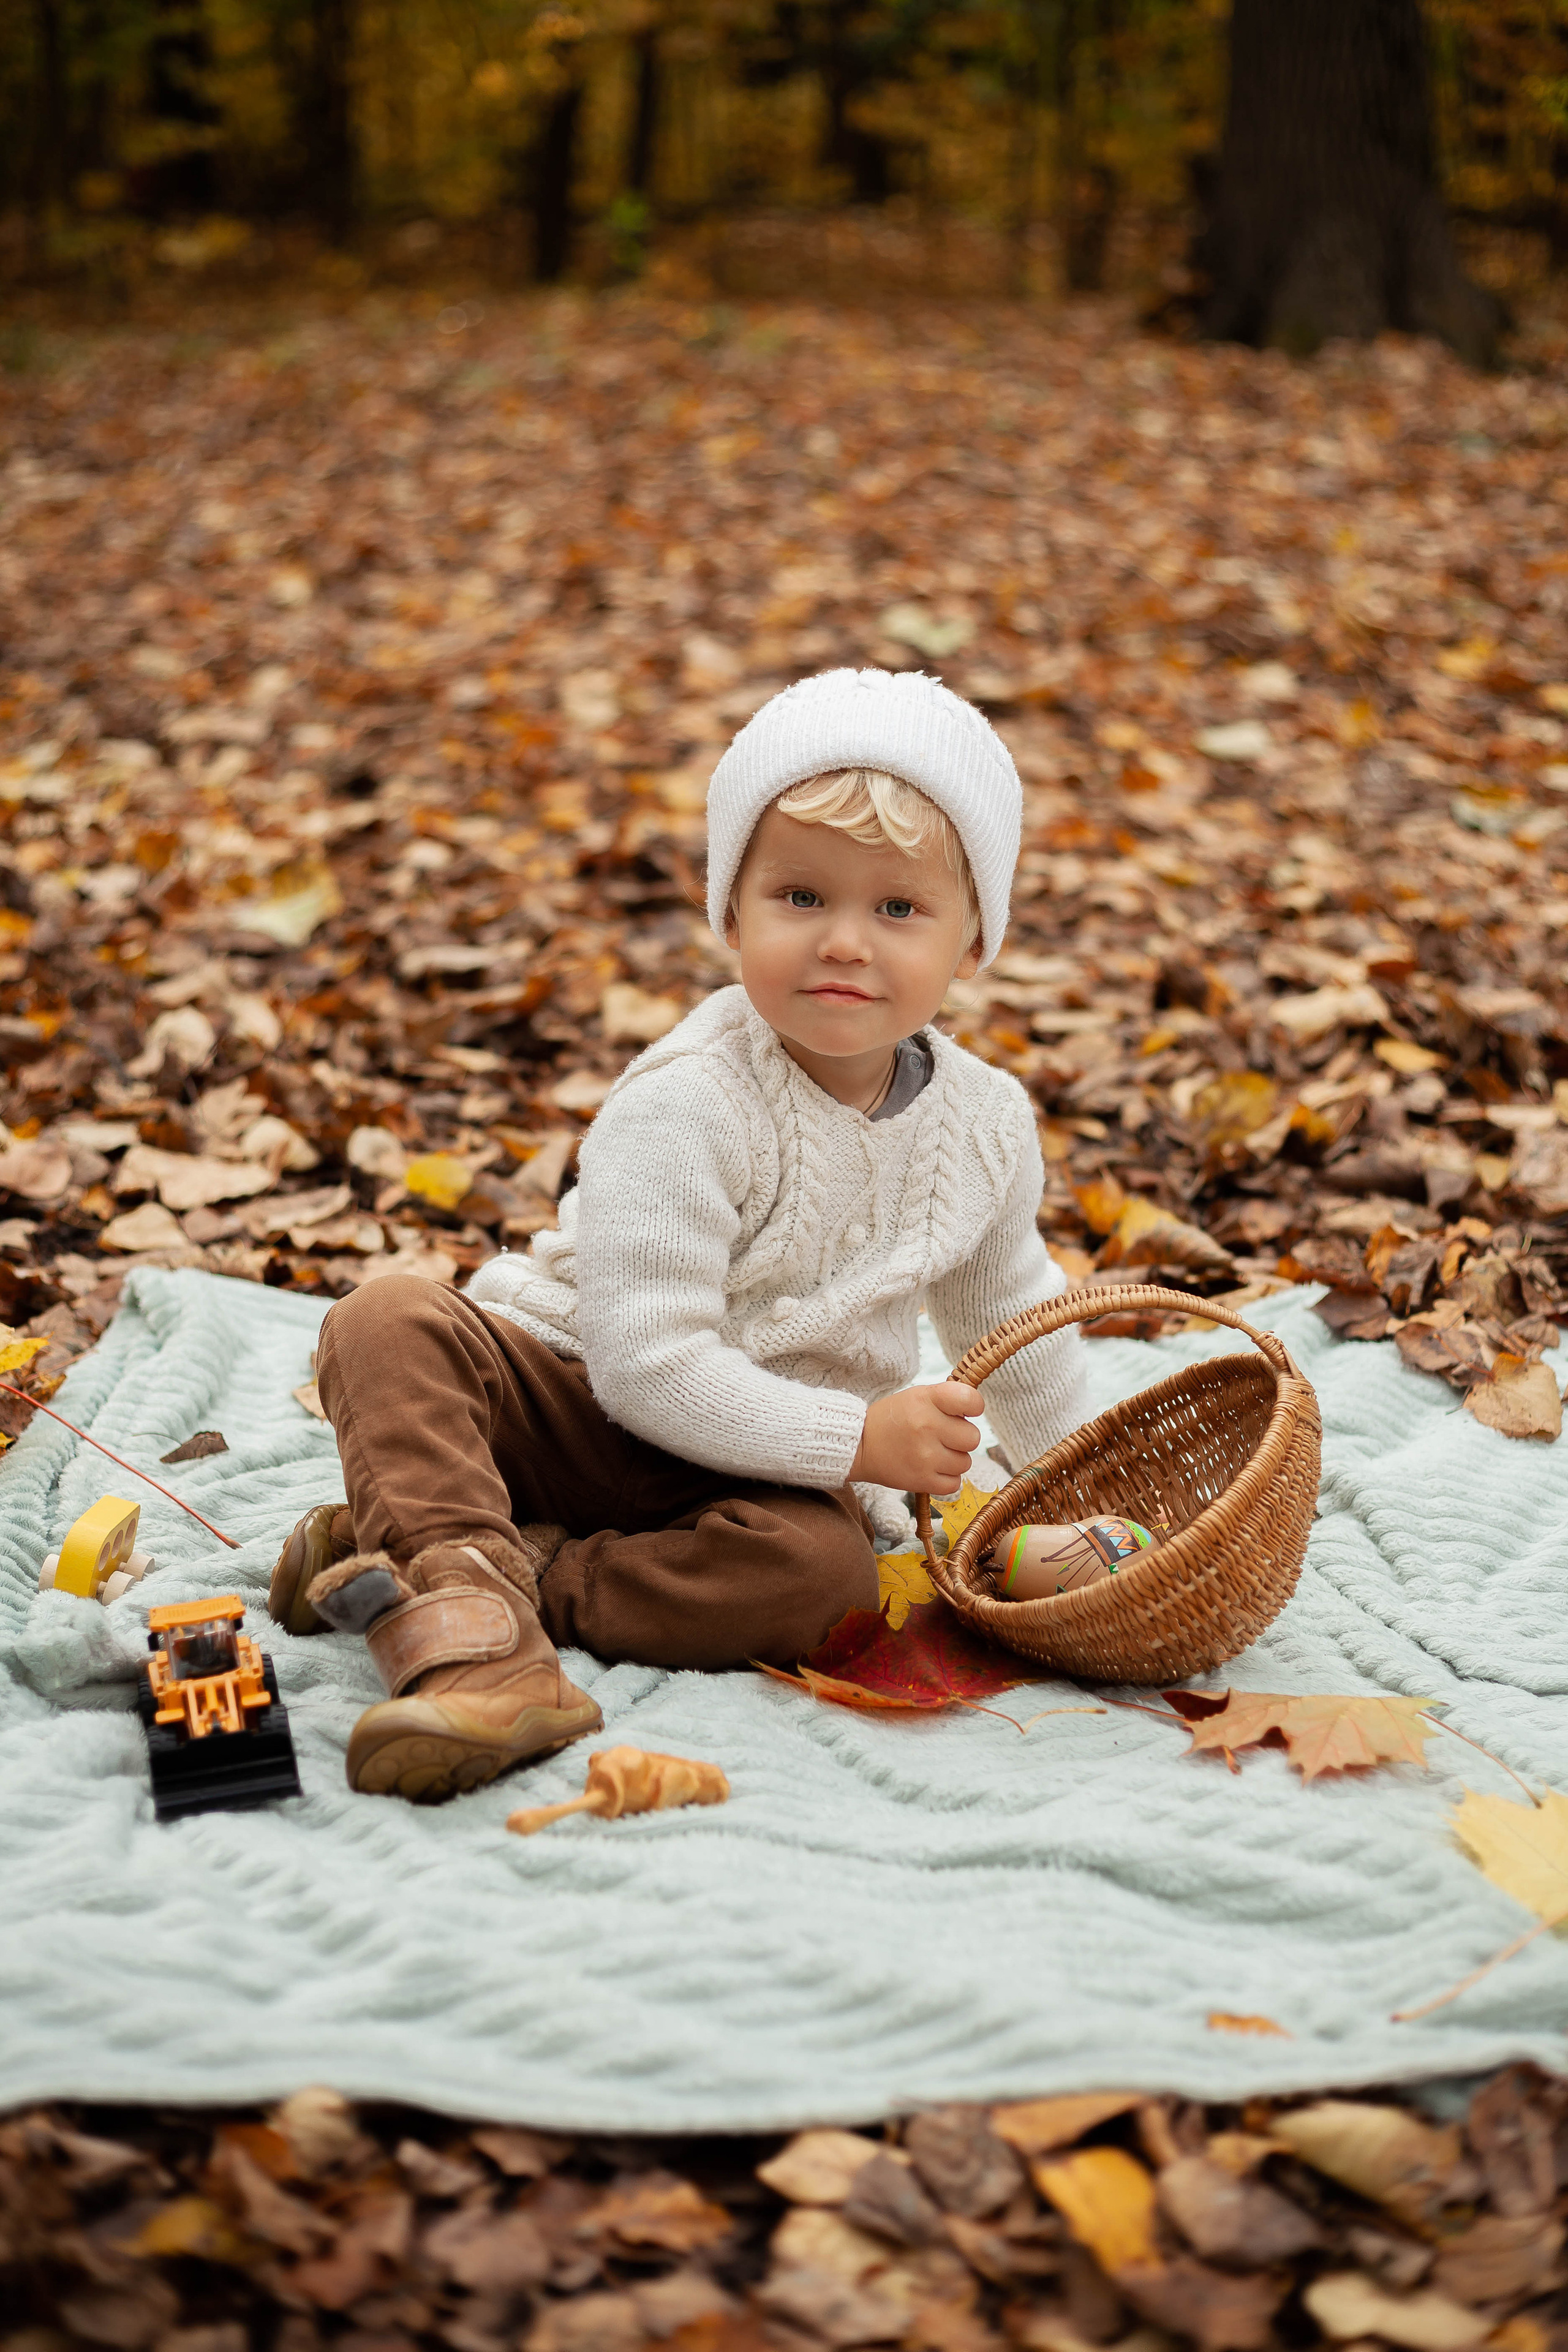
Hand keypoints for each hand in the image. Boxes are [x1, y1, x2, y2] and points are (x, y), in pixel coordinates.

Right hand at [850, 1382, 984, 1494]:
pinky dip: (946, 1478)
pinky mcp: (922, 1481)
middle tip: (943, 1436)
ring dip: (954, 1459)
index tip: (966, 1411)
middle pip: (973, 1437)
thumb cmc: (893, 1419)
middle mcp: (926, 1426)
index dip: (974, 1406)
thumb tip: (977, 1409)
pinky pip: (954, 1483)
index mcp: (925, 1400)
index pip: (970, 1400)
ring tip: (934, 1453)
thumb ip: (947, 1399)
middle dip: (961, 1437)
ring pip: (965, 1462)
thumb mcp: (916, 1396)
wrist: (859, 1446)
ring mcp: (925, 1456)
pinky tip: (932, 1468)